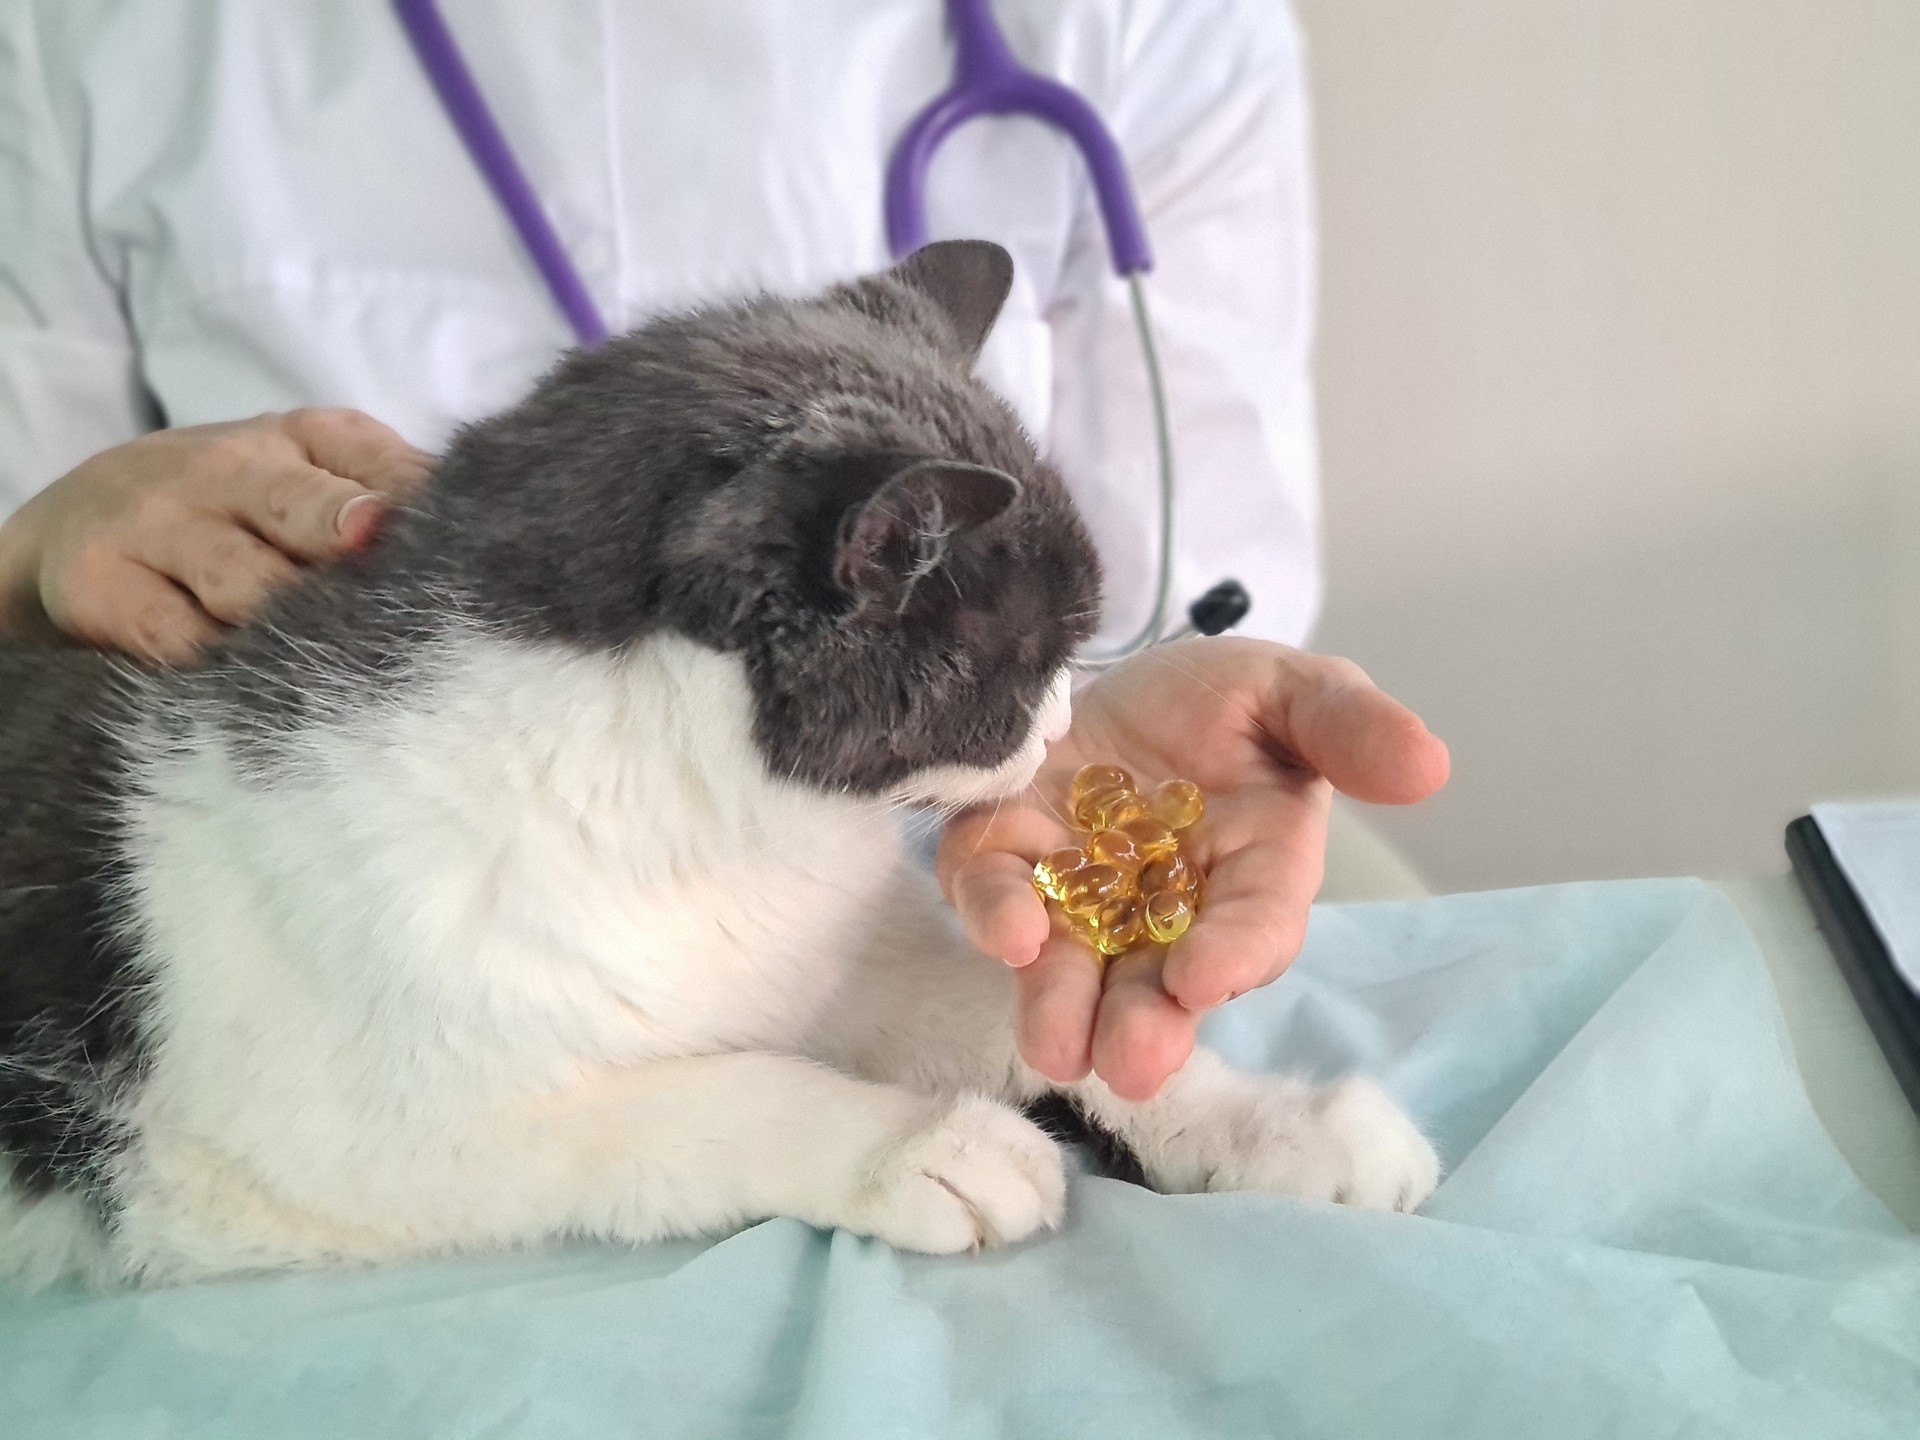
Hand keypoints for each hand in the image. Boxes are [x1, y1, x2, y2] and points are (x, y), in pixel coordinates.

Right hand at [0, 409, 432, 662]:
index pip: (378, 465)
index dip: (424, 515)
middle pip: (305, 509)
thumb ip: (389, 500)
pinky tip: (259, 686)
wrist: (69, 524)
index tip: (471, 555)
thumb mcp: (306, 479)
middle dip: (353, 544)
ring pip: (247, 584)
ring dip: (298, 628)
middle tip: (399, 586)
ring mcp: (158, 524)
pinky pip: (180, 640)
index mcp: (301, 437)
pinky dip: (225, 667)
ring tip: (346, 665)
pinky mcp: (102, 587)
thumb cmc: (232, 512)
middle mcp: (228, 466)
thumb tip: (490, 539)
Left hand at [938, 638, 1448, 1100]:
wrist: (1122, 673)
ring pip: (1069, 962)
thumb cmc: (1224, 703)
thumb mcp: (1294, 694)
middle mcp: (1160, 904)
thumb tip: (1428, 765)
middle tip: (1130, 1062)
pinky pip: (990, 888)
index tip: (1205, 977)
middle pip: (1156, 979)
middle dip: (1144, 1024)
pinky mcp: (1004, 852)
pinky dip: (992, 910)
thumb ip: (1349, 727)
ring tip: (1058, 1049)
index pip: (1251, 927)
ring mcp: (1075, 887)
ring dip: (1062, 1006)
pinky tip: (1005, 928)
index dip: (1232, 955)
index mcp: (1249, 872)